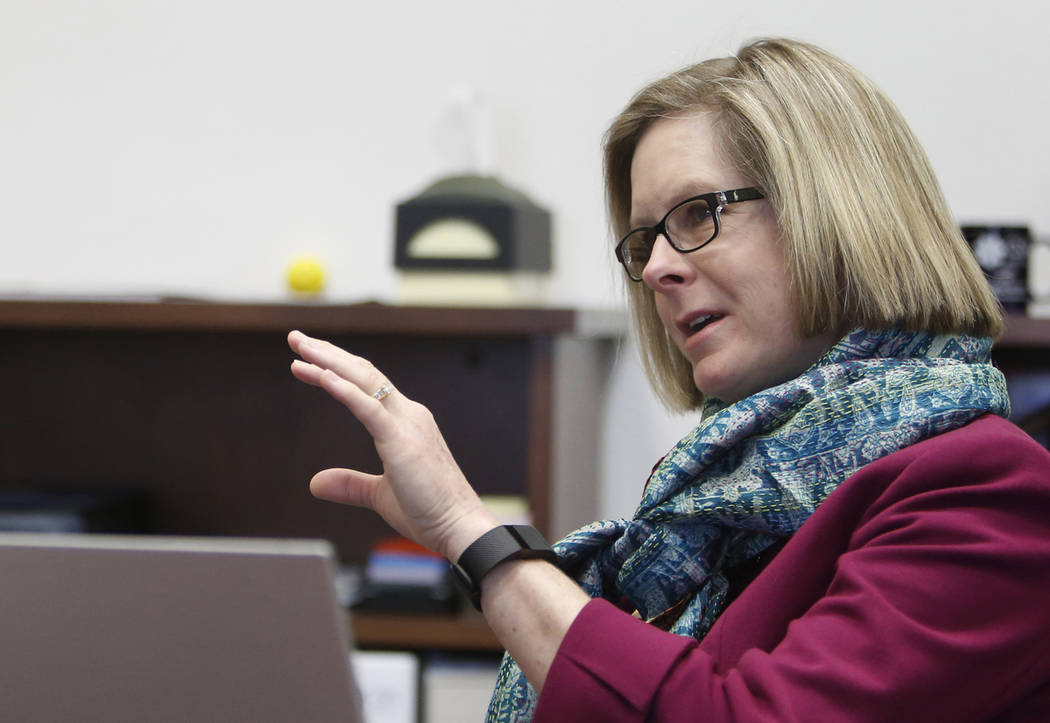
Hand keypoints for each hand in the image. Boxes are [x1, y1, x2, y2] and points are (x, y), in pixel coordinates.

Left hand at [287, 331, 498, 560]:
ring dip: (329, 362)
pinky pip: (368, 407)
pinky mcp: (401, 440)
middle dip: (327, 354)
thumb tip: (315, 483)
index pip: (367, 385)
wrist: (460, 527)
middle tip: (296, 339)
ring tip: (299, 349)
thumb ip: (349, 484)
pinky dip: (343, 389)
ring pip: (363, 380)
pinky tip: (321, 376)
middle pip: (363, 372)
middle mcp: (408, 414)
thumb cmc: (428, 512)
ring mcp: (407, 424)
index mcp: (406, 423)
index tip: (306, 361)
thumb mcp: (379, 495)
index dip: (336, 370)